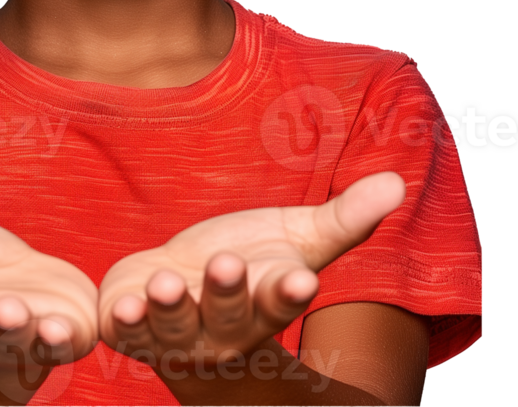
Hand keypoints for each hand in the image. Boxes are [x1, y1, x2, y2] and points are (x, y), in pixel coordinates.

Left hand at [97, 172, 405, 372]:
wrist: (189, 295)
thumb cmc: (250, 262)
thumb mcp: (297, 239)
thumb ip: (344, 217)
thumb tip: (398, 183)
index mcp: (265, 301)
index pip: (281, 299)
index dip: (288, 291)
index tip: (300, 279)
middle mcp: (223, 328)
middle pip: (228, 314)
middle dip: (227, 293)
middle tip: (226, 263)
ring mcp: (176, 334)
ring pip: (174, 327)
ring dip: (169, 309)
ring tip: (166, 285)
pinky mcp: (132, 329)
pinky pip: (126, 332)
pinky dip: (122, 323)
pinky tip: (120, 306)